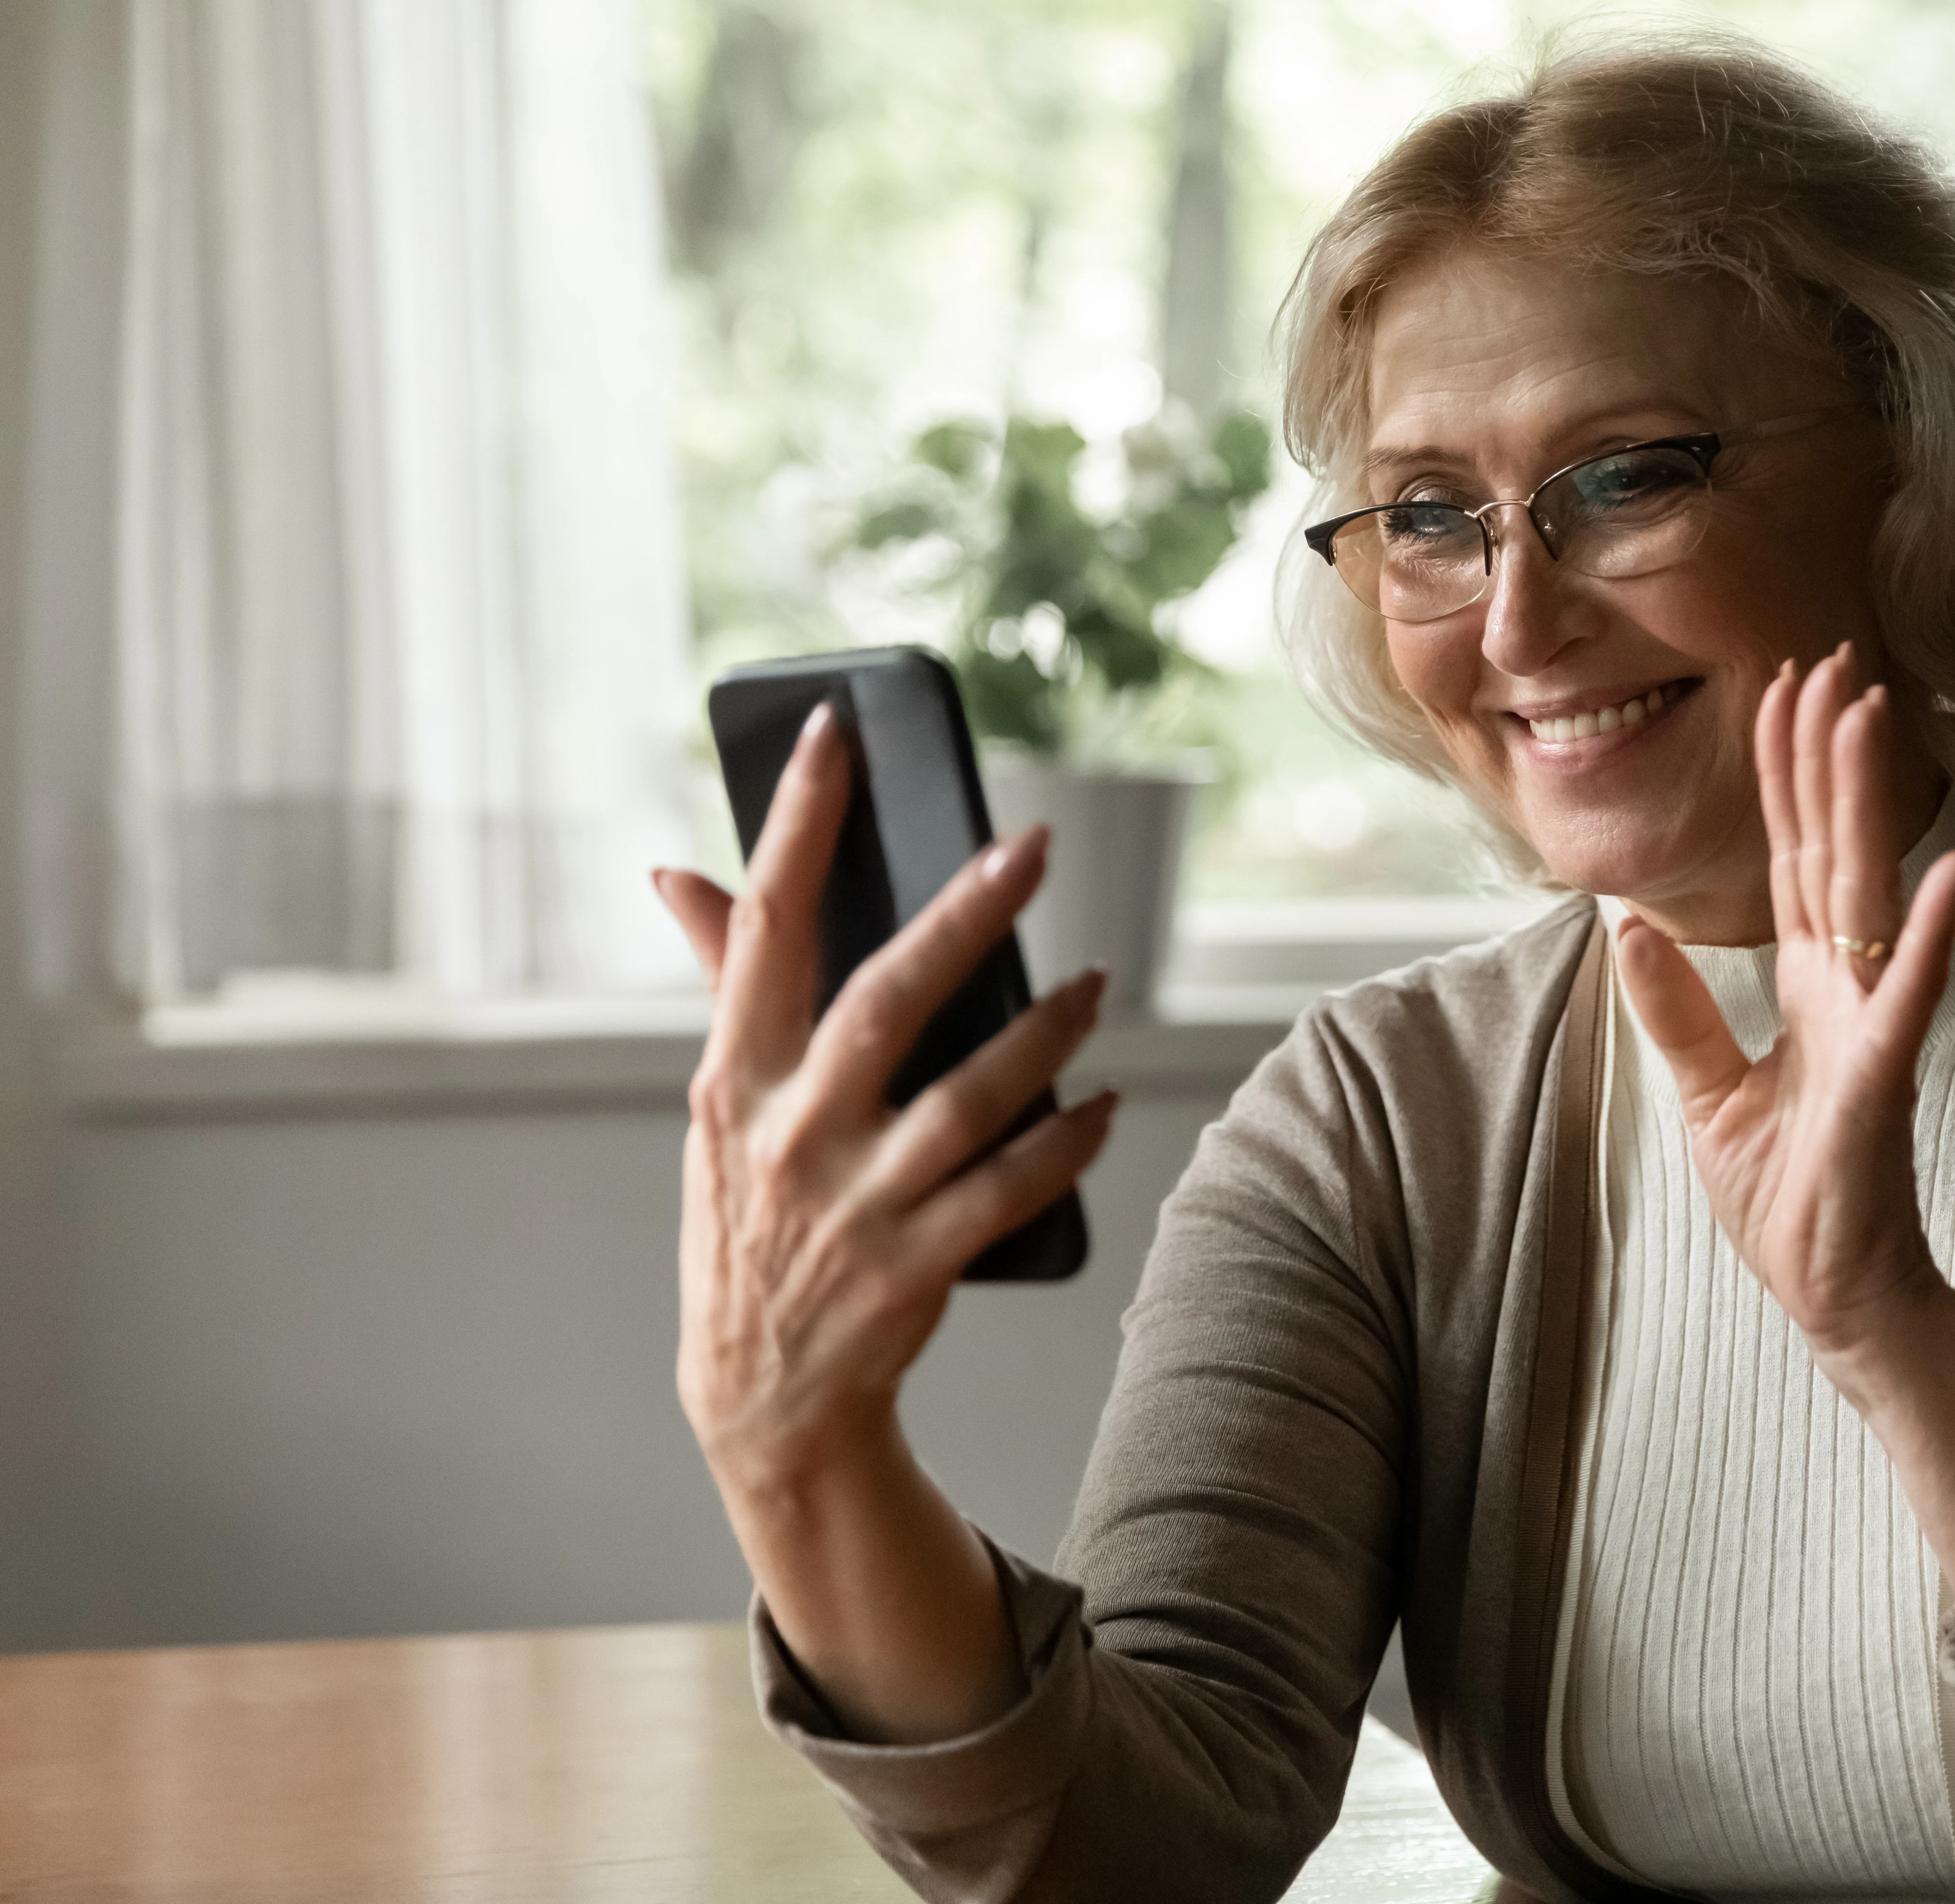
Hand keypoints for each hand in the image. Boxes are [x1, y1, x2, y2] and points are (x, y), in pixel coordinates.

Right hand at [655, 703, 1117, 1494]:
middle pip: (887, 999)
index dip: (797, 825)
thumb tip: (679, 872)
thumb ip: (723, 984)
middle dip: (964, 915)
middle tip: (1032, 844)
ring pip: (972, 1095)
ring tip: (1098, 982)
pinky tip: (1103, 1101)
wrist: (761, 1395)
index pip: (765, 926)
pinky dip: (1066, 1139)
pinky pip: (1011, 1186)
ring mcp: (854, 1204)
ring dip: (1046, 1031)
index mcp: (732, 1076)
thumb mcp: (716, 1106)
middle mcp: (790, 1133)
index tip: (835, 732)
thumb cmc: (747, 1218)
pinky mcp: (914, 1266)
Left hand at [1613, 645, 1954, 1359]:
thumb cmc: (1788, 1200)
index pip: (1794, 859)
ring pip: (1870, 891)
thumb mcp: (1707, 1095)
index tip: (1783, 692)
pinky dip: (1930, 930)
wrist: (1833, 1293)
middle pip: (1833, 850)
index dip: (1786, 776)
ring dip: (1868, 803)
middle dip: (1827, 755)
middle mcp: (1847, 989)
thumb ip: (1676, 1010)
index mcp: (1809, 988)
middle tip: (1828, 659)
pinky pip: (1910, 990)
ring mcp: (1872, 1026)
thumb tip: (1627, 925)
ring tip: (1868, 716)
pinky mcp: (1884, 1076)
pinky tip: (1952, 867)